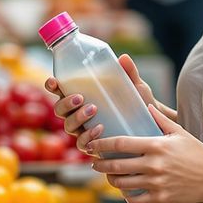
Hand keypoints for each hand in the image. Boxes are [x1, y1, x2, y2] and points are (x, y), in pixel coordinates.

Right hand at [47, 54, 174, 153]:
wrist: (151, 126)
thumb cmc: (137, 103)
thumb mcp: (135, 87)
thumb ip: (129, 73)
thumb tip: (124, 58)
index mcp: (82, 95)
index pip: (60, 90)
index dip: (52, 85)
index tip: (54, 81)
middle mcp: (77, 113)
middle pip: (59, 109)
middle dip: (66, 103)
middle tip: (80, 98)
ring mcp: (83, 130)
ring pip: (68, 126)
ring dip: (77, 118)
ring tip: (93, 110)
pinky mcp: (92, 145)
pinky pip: (82, 144)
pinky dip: (87, 137)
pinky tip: (99, 129)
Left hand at [89, 104, 202, 202]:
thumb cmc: (197, 153)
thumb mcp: (180, 133)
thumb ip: (161, 119)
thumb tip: (146, 106)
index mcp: (156, 145)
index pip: (120, 144)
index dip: (102, 144)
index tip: (93, 145)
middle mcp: (153, 164)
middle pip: (116, 165)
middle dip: (100, 164)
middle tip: (94, 162)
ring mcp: (156, 183)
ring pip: (122, 183)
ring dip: (110, 180)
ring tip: (108, 176)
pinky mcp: (160, 198)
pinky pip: (134, 199)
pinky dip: (126, 196)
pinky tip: (125, 191)